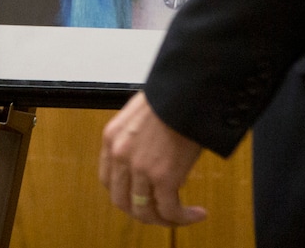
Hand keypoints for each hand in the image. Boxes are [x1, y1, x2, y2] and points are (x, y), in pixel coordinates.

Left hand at [99, 91, 205, 226]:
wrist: (189, 85)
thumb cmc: (173, 92)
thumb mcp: (141, 110)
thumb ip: (137, 134)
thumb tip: (152, 150)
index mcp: (112, 137)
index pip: (108, 179)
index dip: (123, 193)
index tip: (138, 196)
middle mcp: (121, 155)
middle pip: (122, 200)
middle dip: (140, 211)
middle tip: (159, 212)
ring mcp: (140, 168)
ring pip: (144, 211)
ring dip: (162, 219)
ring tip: (180, 216)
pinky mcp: (164, 176)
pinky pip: (170, 210)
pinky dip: (183, 218)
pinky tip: (196, 214)